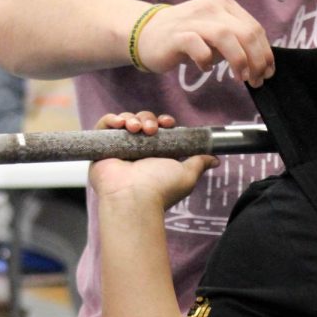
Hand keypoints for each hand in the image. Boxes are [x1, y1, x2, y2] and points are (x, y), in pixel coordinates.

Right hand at [89, 111, 218, 208]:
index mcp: (157, 154)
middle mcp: (138, 151)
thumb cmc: (161, 187)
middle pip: (143, 122)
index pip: (160, 129)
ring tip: (136, 129)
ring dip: (133, 119)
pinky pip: (103, 126)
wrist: (134, 197)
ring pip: (125, 122)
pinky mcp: (101, 148)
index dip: (164, 122)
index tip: (168, 123)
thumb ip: (199, 163)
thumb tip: (216, 159)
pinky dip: (111, 119)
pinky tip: (120, 123)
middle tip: (152, 130)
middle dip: (149, 120)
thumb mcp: (188, 174)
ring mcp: (119, 149)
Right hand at [134, 0, 273, 85]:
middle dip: (257, 61)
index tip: (267, 73)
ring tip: (240, 78)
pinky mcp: (177, 35)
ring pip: (227, 37)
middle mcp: (211, 8)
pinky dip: (206, 61)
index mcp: (225, 6)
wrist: (147, 33)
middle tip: (256, 81)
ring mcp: (193, 20)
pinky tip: (205, 69)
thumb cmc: (188, 38)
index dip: (266, 54)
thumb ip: (238, 43)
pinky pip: (199, 47)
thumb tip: (262, 65)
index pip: (256, 29)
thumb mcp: (217, 36)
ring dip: (239, 61)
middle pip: (246, 33)